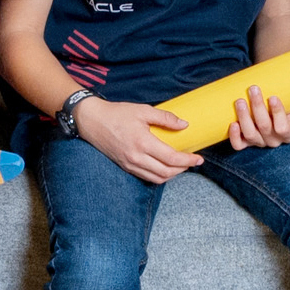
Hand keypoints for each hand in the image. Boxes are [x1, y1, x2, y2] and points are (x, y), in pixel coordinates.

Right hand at [74, 98, 199, 185]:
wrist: (91, 120)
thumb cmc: (116, 113)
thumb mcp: (142, 110)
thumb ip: (165, 118)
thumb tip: (184, 124)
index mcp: (142, 143)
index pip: (171, 158)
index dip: (188, 160)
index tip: (198, 158)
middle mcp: (136, 158)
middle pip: (166, 172)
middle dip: (183, 169)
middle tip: (192, 161)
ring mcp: (130, 164)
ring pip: (157, 178)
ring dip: (172, 175)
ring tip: (181, 165)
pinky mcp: (125, 166)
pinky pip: (146, 177)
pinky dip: (159, 175)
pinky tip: (164, 167)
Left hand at [228, 84, 289, 150]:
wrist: (275, 102)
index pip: (283, 128)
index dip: (277, 113)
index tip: (272, 96)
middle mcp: (274, 140)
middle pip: (264, 127)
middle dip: (257, 107)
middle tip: (253, 89)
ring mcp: (259, 142)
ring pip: (250, 135)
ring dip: (244, 117)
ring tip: (240, 101)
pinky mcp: (246, 142)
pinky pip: (239, 145)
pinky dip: (234, 136)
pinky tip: (233, 123)